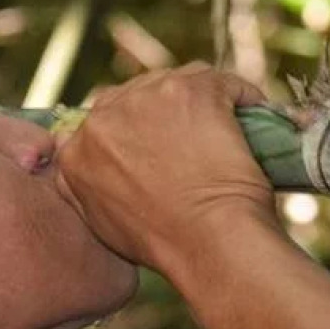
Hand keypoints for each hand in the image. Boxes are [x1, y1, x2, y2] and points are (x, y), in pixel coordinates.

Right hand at [53, 63, 273, 271]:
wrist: (209, 243)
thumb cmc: (167, 244)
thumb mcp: (102, 224)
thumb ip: (84, 189)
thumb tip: (80, 170)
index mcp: (76, 153)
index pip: (103, 122)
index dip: (134, 130)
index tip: (159, 144)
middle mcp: (103, 119)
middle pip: (137, 95)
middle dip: (164, 112)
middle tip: (195, 138)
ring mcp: (146, 98)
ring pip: (179, 84)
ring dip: (201, 105)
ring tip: (226, 134)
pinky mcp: (192, 90)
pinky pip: (224, 84)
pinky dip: (242, 100)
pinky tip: (253, 121)